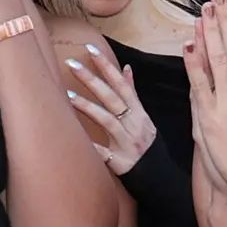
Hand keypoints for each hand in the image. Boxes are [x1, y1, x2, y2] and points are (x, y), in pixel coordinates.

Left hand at [65, 44, 156, 175]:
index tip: (90, 49)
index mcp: (138, 113)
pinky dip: (91, 146)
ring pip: (107, 120)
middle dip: (92, 79)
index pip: (121, 84)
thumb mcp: (143, 117)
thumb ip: (132, 94)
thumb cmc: (146, 144)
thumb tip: (126, 68)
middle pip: (112, 98)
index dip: (106, 66)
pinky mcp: (120, 162)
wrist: (160, 177)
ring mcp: (127, 143)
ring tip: (67, 94)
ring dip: (88, 106)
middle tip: (72, 64)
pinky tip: (74, 137)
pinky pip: (103, 154)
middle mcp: (134, 124)